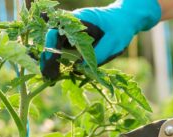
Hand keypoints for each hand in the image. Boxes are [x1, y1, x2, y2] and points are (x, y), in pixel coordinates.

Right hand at [40, 0, 161, 78]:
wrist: (124, 20)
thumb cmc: (120, 28)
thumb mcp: (113, 41)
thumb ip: (98, 55)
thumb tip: (79, 69)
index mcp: (78, 20)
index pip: (56, 31)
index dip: (51, 48)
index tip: (51, 64)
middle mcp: (70, 25)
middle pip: (51, 41)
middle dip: (47, 59)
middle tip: (48, 77)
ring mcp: (71, 33)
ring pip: (54, 47)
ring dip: (50, 63)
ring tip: (50, 79)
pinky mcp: (73, 42)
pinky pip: (61, 52)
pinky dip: (58, 63)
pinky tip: (56, 76)